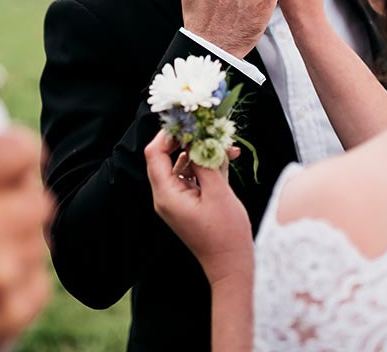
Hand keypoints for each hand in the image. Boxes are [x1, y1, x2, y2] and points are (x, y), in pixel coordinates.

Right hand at [0, 129, 51, 351]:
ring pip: (39, 242)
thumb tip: (25, 157)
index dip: (23, 155)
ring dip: (17, 244)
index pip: (19, 148)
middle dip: (21, 203)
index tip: (20, 165)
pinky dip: (19, 281)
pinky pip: (38, 281)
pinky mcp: (8, 314)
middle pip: (39, 199)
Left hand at [145, 131, 252, 285]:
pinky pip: (193, 176)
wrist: (232, 265)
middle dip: (191, 141)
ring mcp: (177, 200)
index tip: (189, 121)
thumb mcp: (217, 193)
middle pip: (169, 156)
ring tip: (227, 145)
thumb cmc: (225, 234)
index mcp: (166, 194)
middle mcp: (166, 196)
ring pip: (184, 164)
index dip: (169, 134)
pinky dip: (208, 166)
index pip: (155, 154)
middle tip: (211, 129)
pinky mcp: (189, 202)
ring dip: (204, 152)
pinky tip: (227, 159)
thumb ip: (205, 161)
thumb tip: (198, 136)